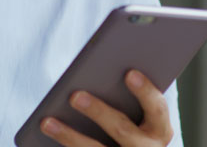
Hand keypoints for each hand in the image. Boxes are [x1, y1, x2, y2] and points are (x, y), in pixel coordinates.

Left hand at [39, 70, 172, 145]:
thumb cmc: (131, 118)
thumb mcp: (135, 110)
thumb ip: (123, 93)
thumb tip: (97, 67)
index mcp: (160, 129)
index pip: (156, 108)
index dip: (145, 91)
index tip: (129, 73)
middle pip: (122, 130)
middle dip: (98, 112)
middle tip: (75, 96)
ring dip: (69, 136)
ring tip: (47, 122)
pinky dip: (65, 145)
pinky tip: (46, 135)